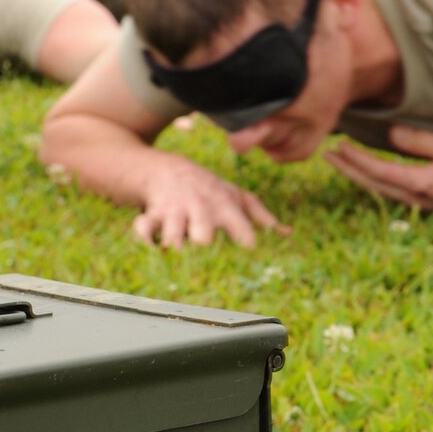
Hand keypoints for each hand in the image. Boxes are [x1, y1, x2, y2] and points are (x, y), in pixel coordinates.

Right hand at [132, 163, 287, 247]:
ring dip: (175, 251)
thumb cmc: (208, 190)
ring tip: (179, 259)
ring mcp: (175, 212)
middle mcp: (201, 210)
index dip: (246, 247)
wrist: (169, 170)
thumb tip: (287, 234)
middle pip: (203, 237)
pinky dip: (145, 242)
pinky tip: (152, 251)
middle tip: (207, 261)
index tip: (248, 259)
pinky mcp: (153, 215)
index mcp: (225, 208)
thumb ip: (261, 216)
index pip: (241, 231)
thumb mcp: (236, 196)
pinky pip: (144, 230)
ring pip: (173, 237)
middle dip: (204, 250)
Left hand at [323, 125, 432, 212]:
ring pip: (378, 189)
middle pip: (371, 183)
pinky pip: (389, 190)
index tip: (336, 147)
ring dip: (357, 175)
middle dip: (347, 169)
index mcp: (419, 183)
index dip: (354, 160)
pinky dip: (373, 179)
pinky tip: (368, 172)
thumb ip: (421, 142)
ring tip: (340, 161)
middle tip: (326, 154)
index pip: (377, 171)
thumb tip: (391, 136)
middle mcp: (413, 197)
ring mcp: (418, 202)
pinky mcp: (423, 201)